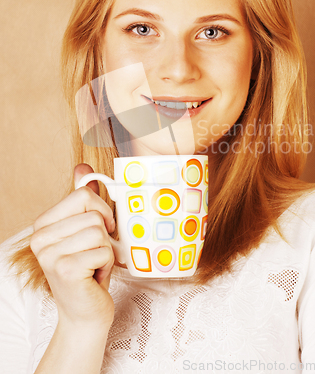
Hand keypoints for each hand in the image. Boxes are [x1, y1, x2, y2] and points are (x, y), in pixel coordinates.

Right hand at [30, 164, 115, 329]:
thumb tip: (83, 167)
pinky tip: (94, 277)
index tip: (100, 230)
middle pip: (94, 213)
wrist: (85, 313)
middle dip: (105, 236)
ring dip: (106, 252)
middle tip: (95, 254)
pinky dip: (107, 265)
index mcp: (44, 224)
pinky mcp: (65, 269)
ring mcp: (49, 254)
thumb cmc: (89, 270)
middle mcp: (40, 238)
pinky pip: (104, 251)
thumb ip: (84, 201)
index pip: (83, 194)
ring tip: (93, 266)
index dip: (102, 211)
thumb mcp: (87, 231)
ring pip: (100, 232)